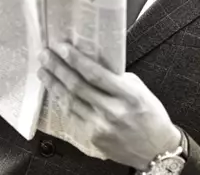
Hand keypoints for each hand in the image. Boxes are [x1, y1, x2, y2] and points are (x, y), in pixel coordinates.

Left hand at [37, 44, 180, 170]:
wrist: (156, 151)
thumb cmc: (152, 117)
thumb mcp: (141, 92)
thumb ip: (119, 79)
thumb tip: (97, 66)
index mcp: (128, 96)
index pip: (96, 75)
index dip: (76, 60)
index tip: (62, 48)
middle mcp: (112, 111)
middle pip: (77, 86)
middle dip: (58, 68)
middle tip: (45, 55)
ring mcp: (100, 127)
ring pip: (70, 101)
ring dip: (54, 84)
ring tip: (43, 71)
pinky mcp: (93, 138)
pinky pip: (73, 116)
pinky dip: (62, 101)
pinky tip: (55, 91)